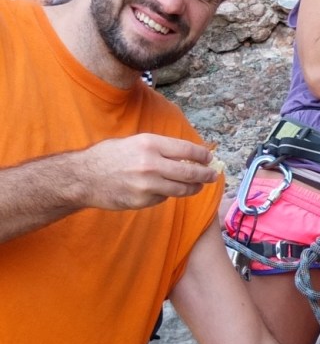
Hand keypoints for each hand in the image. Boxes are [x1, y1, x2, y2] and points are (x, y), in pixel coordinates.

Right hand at [77, 134, 221, 209]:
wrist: (83, 177)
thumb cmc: (109, 156)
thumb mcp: (134, 142)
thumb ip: (160, 148)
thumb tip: (188, 154)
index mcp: (150, 144)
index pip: (188, 150)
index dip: (203, 156)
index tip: (210, 159)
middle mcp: (151, 164)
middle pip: (190, 172)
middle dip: (206, 175)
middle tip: (213, 176)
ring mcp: (147, 185)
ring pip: (182, 189)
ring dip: (193, 188)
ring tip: (197, 186)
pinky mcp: (142, 201)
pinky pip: (163, 198)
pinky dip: (166, 194)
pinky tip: (161, 190)